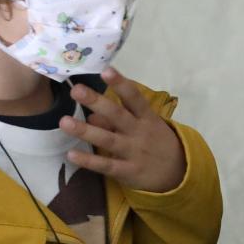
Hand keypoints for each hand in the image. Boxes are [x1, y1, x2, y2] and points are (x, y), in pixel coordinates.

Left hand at [66, 73, 187, 192]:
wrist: (178, 173)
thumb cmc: (157, 143)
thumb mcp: (145, 126)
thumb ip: (119, 119)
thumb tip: (93, 114)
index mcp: (147, 117)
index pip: (134, 97)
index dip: (121, 84)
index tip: (106, 70)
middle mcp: (140, 132)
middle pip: (117, 115)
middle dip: (96, 102)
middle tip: (76, 90)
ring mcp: (134, 152)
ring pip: (107, 140)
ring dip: (85, 131)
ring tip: (64, 122)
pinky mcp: (128, 171)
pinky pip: (106, 166)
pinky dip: (89, 161)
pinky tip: (71, 154)